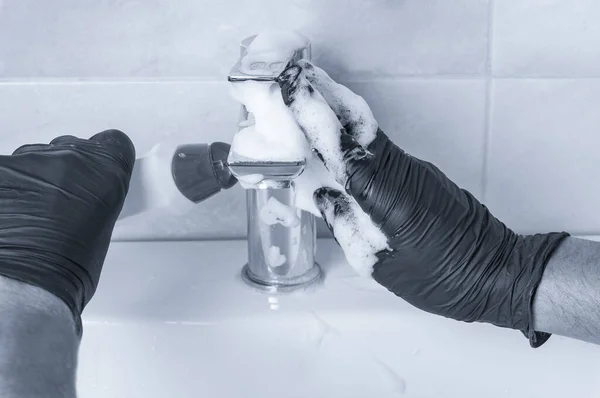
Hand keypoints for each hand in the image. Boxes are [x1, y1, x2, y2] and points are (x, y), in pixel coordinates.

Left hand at [0, 130, 134, 332]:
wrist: (23, 286)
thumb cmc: (65, 270)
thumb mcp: (102, 232)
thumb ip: (95, 200)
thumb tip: (82, 199)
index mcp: (106, 172)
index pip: (114, 143)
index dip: (106, 157)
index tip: (99, 169)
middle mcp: (69, 157)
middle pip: (70, 150)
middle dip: (65, 172)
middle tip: (59, 206)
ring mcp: (27, 162)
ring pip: (32, 161)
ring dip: (32, 182)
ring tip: (29, 217)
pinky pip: (4, 174)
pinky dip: (6, 192)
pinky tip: (9, 217)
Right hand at [277, 61, 567, 346]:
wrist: (498, 274)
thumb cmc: (443, 281)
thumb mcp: (383, 267)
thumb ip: (348, 228)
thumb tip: (325, 196)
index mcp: (392, 201)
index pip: (348, 154)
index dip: (321, 124)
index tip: (297, 95)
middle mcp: (405, 175)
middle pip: (361, 130)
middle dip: (329, 100)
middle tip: (299, 76)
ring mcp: (416, 171)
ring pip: (371, 135)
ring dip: (341, 112)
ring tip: (309, 95)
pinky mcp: (421, 175)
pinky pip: (381, 148)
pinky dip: (356, 133)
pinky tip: (338, 130)